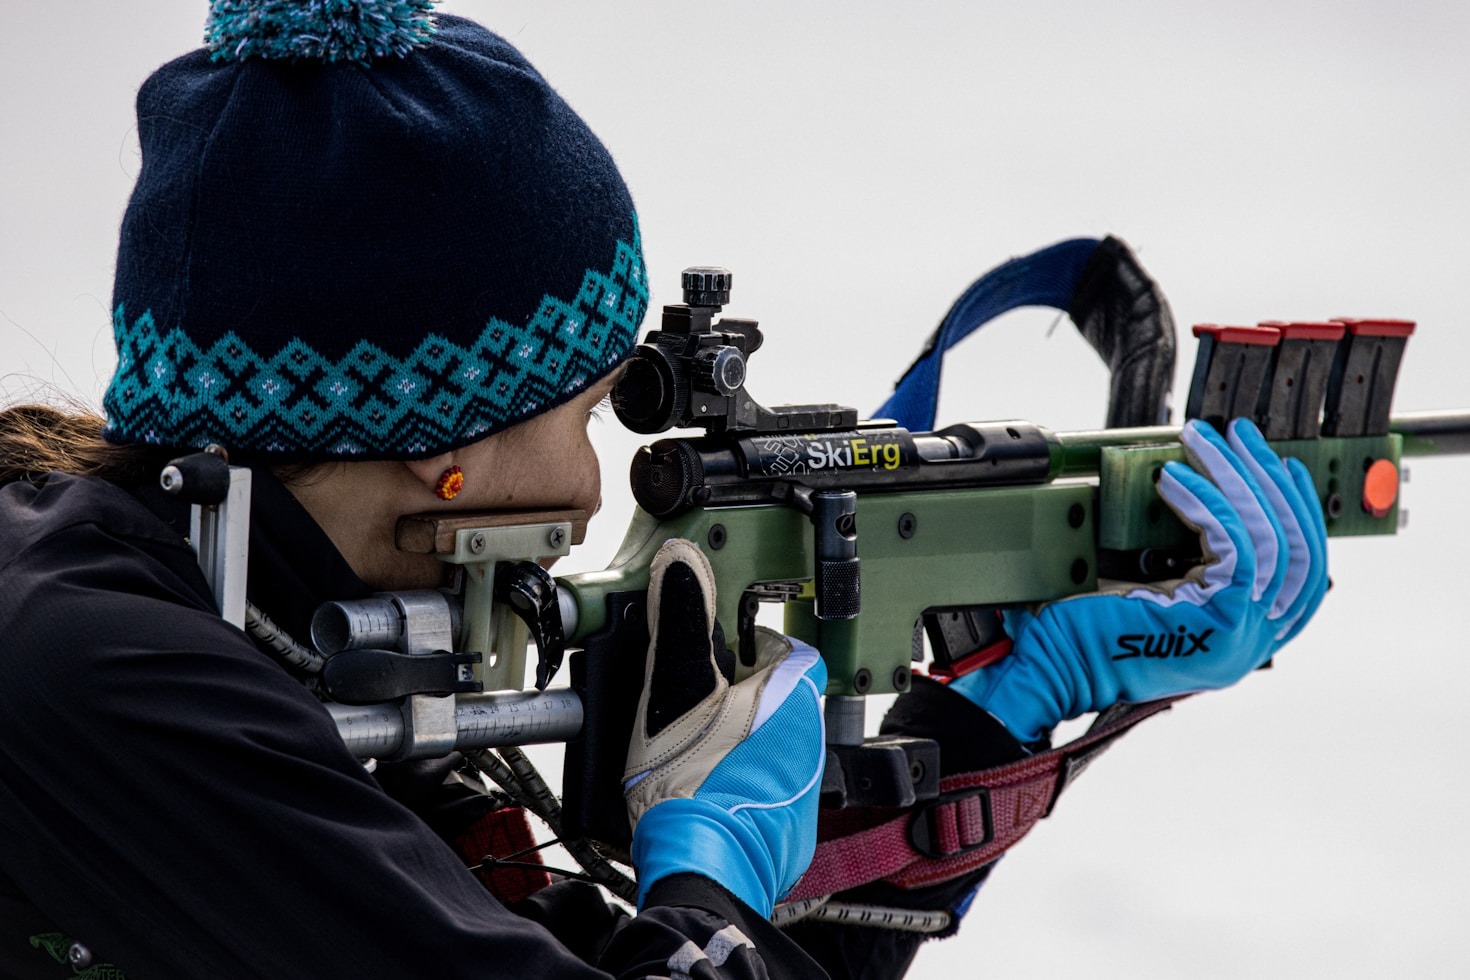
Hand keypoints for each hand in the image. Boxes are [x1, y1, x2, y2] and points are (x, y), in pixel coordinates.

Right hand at [624, 538, 827, 916]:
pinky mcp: (792, 824)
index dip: (739, 644)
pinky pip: (769, 784)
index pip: (778, 644)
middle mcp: (811, 735)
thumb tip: (681, 560)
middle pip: (774, 692)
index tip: (711, 655)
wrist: (701, 867)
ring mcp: (806, 784)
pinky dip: (743, 780)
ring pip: (772, 739)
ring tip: (691, 750)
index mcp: (792, 692)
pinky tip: (706, 787)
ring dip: (739, 736)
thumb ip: (681, 618)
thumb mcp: (674, 685)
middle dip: (736, 693)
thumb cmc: (688, 779)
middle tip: (690, 705)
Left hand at [952, 418, 1328, 741]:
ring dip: (1236, 478)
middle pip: (1295, 549)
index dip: (1297, 513)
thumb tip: (1190, 484)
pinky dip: (1207, 503)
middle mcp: (1253, 642)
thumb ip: (1185, 553)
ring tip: (1205, 440)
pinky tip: (1175, 478)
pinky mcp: (1219, 621)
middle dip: (1270, 482)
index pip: (1301, 572)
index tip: (1280, 466)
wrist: (1049, 669)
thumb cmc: (1082, 631)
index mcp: (1242, 637)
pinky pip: (1233, 546)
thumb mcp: (1148, 586)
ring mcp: (1241, 636)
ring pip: (1269, 540)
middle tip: (1241, 434)